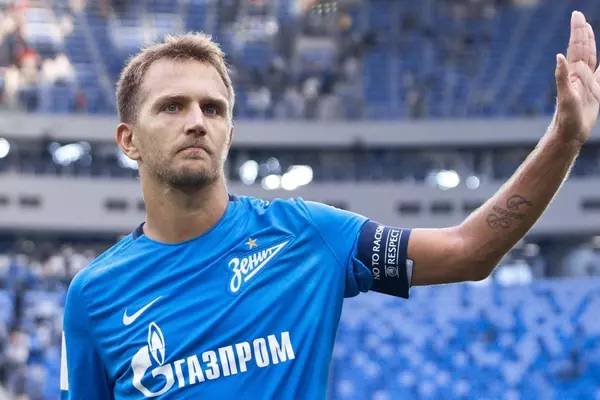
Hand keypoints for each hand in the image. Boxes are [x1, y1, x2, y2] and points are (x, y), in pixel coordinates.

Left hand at [554, 11, 599, 144]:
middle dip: (582, 32)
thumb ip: (562, 76)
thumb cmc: (566, 118)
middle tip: (579, 16)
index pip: (577, 47)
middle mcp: (579, 75)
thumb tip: (559, 56)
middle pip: (583, 48)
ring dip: (589, 42)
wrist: (570, 134)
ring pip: (591, 57)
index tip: (577, 16)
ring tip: (588, 29)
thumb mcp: (565, 97)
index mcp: (573, 73)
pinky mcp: (595, 91)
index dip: (578, 31)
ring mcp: (587, 82)